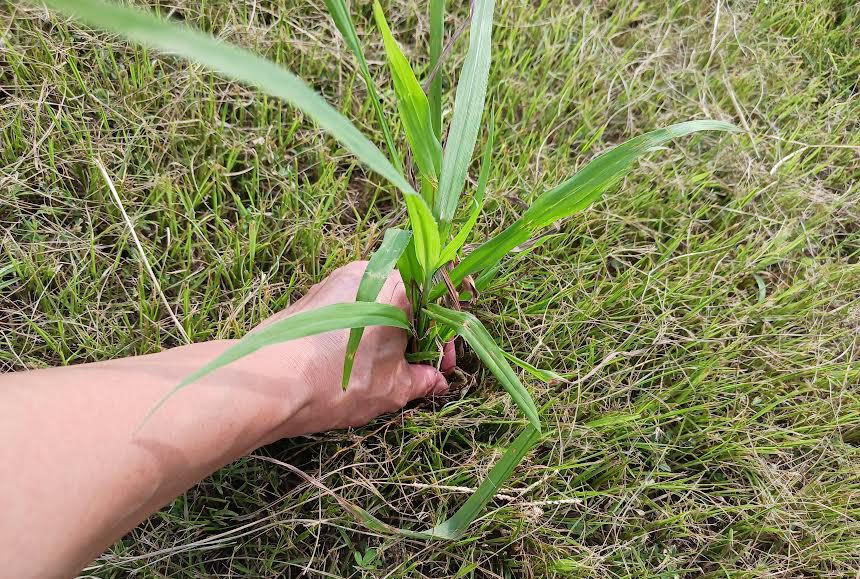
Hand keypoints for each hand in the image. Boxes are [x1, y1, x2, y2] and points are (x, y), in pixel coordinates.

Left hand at [251, 261, 452, 438]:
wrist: (267, 382)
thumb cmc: (338, 379)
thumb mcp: (392, 388)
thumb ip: (422, 380)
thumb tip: (436, 381)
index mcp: (397, 285)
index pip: (438, 301)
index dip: (445, 338)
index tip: (443, 366)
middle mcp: (368, 271)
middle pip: (409, 298)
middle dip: (418, 336)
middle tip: (419, 370)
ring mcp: (337, 280)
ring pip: (379, 303)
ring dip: (391, 334)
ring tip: (388, 370)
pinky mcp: (314, 295)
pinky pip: (354, 308)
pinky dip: (365, 331)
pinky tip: (360, 363)